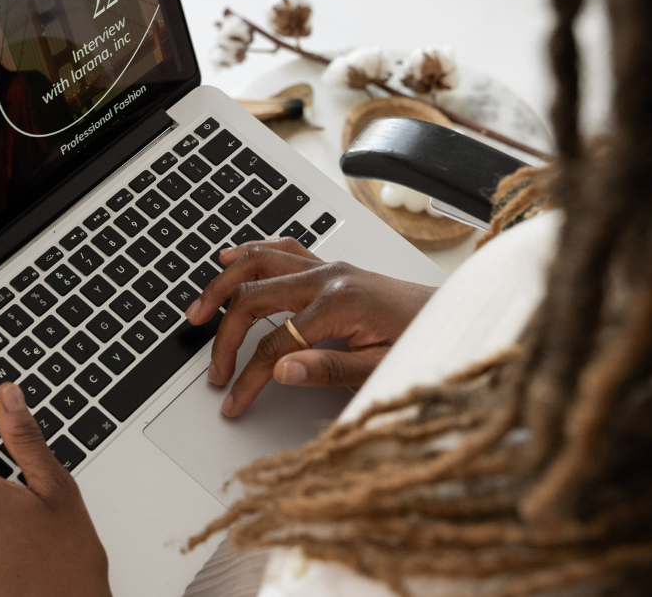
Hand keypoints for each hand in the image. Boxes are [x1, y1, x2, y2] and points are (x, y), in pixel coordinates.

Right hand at [184, 237, 435, 416]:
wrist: (453, 317)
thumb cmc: (423, 341)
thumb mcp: (380, 366)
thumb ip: (328, 369)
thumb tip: (280, 372)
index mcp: (339, 303)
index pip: (275, 344)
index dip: (248, 377)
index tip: (234, 401)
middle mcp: (329, 277)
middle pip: (254, 297)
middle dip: (225, 335)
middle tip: (213, 368)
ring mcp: (328, 266)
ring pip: (260, 262)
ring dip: (223, 283)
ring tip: (198, 309)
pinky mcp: (332, 266)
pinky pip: (282, 250)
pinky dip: (251, 253)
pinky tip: (230, 257)